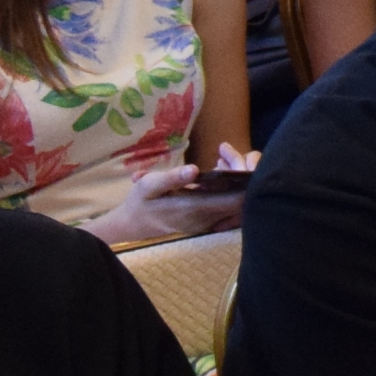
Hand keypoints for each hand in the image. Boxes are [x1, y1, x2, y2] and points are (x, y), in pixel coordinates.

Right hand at [83, 159, 246, 248]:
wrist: (132, 224)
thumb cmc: (141, 201)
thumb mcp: (149, 185)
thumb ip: (172, 178)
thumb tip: (194, 169)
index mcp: (195, 208)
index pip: (235, 199)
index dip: (244, 178)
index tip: (236, 157)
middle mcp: (206, 219)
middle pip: (240, 198)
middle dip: (240, 171)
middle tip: (224, 151)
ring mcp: (208, 223)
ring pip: (235, 201)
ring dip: (234, 177)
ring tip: (220, 156)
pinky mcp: (206, 222)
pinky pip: (227, 205)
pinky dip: (228, 186)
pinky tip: (217, 169)